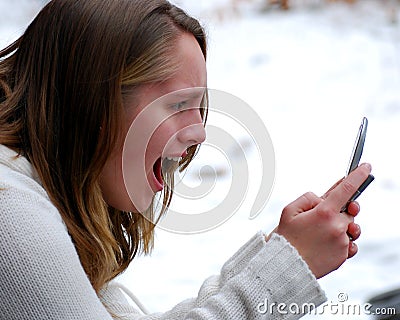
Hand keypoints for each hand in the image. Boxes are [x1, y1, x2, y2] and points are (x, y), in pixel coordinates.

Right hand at [273, 163, 370, 278]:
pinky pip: (350, 243)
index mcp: (324, 213)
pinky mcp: (344, 255)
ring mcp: (342, 242)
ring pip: (350, 227)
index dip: (357, 175)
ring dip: (341, 225)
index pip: (346, 189)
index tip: (365, 167)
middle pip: (348, 210)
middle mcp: (337, 227)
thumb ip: (309, 198)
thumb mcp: (289, 210)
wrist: (286, 266)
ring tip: (322, 232)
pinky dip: (341, 240)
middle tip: (322, 216)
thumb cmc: (286, 238)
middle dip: (338, 210)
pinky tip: (325, 243)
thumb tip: (323, 198)